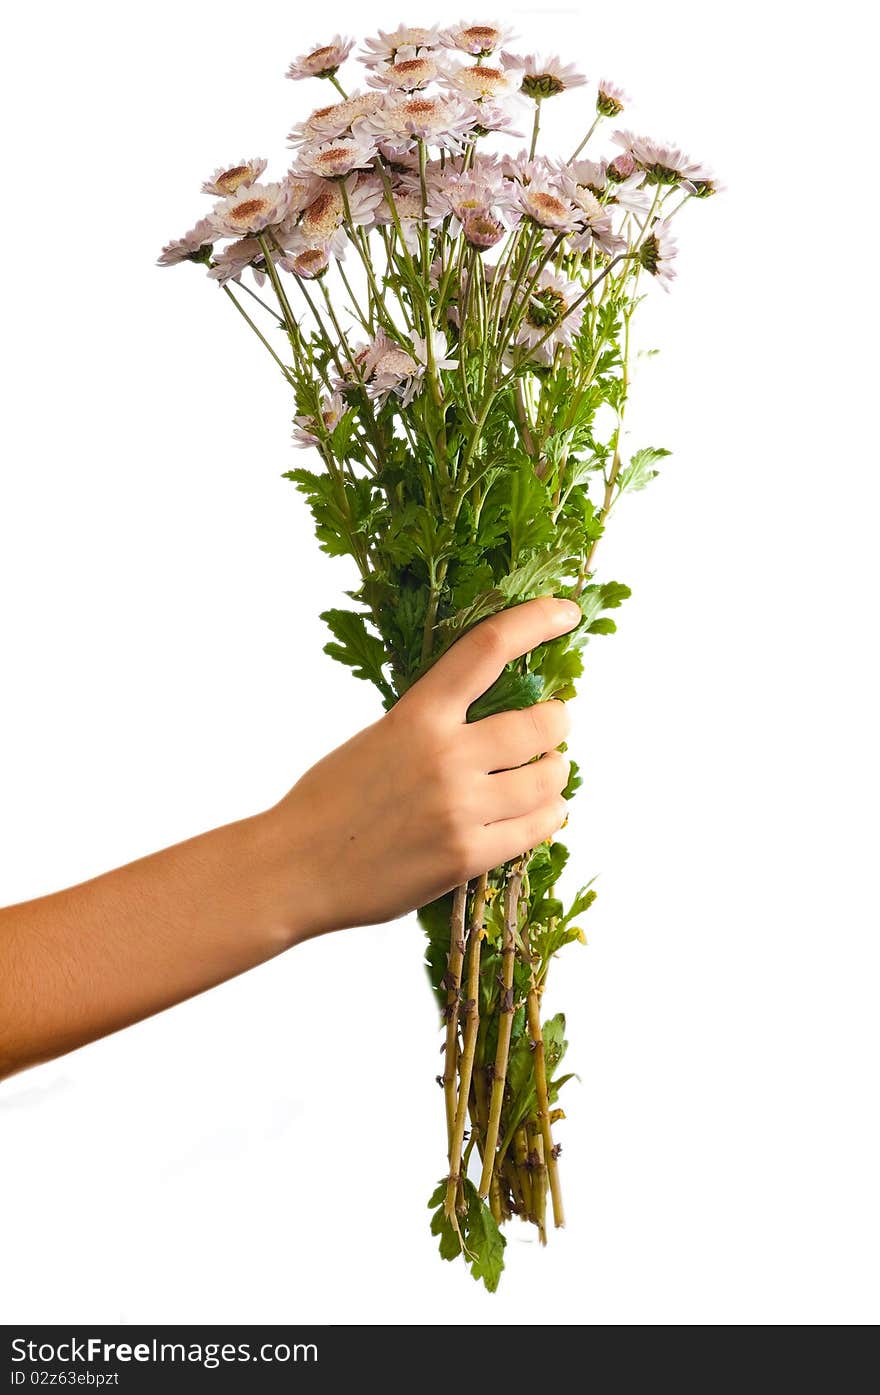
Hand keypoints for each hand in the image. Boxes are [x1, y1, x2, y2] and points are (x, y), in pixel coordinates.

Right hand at [272, 596, 579, 936]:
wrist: (295, 869)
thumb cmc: (330, 801)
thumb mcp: (377, 738)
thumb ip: (431, 722)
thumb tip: (493, 709)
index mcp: (416, 715)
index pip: (487, 649)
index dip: (534, 621)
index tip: (566, 612)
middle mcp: (445, 756)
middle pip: (541, 722)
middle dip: (556, 720)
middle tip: (553, 722)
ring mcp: (459, 808)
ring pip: (549, 778)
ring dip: (555, 771)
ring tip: (546, 772)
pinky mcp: (467, 855)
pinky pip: (539, 826)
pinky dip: (548, 815)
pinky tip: (539, 811)